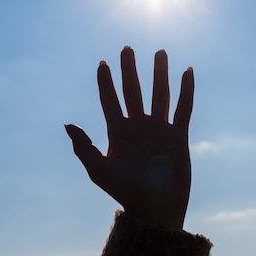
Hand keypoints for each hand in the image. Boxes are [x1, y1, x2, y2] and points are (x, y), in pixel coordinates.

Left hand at [65, 46, 193, 229]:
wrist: (155, 208)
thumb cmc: (125, 192)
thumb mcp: (99, 170)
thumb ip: (84, 147)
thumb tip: (68, 124)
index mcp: (118, 132)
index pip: (109, 100)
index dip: (105, 82)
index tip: (102, 63)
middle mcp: (138, 126)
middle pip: (133, 91)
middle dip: (130, 70)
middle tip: (127, 48)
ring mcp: (158, 129)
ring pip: (159, 94)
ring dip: (159, 73)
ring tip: (160, 51)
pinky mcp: (177, 135)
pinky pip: (183, 108)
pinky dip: (186, 90)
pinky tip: (187, 71)